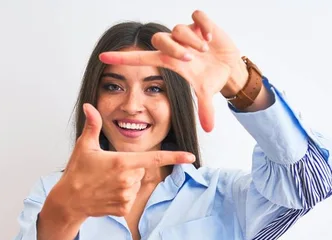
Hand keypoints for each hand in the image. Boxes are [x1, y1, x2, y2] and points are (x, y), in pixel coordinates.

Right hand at [44, 104, 195, 219]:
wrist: (69, 200)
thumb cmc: (77, 172)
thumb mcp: (85, 146)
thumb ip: (93, 125)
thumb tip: (90, 106)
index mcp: (122, 162)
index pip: (155, 158)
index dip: (175, 156)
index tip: (191, 157)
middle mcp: (128, 179)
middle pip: (141, 170)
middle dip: (129, 168)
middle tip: (108, 171)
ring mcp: (127, 195)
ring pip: (136, 184)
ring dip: (126, 182)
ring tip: (106, 183)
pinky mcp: (124, 208)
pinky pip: (130, 198)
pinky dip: (121, 196)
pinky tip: (107, 194)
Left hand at [99, 10, 246, 132]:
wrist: (228, 65)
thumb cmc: (210, 77)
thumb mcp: (205, 92)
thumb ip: (205, 108)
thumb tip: (209, 129)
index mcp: (169, 61)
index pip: (140, 58)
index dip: (122, 58)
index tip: (103, 57)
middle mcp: (174, 46)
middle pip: (161, 39)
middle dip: (176, 48)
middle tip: (191, 58)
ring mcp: (186, 33)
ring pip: (179, 28)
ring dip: (193, 40)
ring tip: (205, 49)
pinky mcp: (200, 23)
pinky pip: (197, 16)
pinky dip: (204, 26)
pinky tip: (210, 37)